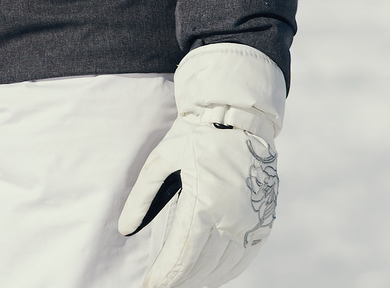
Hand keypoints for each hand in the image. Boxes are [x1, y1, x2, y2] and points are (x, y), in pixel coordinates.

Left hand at [120, 44, 285, 287]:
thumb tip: (125, 229)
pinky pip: (245, 258)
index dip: (164, 276)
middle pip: (202, 266)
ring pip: (225, 267)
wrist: (240, 118)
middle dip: (180, 280)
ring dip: (202, 279)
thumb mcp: (161, 160)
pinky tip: (210, 274)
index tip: (150, 286)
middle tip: (161, 283)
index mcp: (205, 202)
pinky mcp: (264, 221)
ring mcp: (252, 221)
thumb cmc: (197, 137)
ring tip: (182, 281)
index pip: (182, 255)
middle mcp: (232, 217)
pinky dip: (226, 271)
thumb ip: (142, 197)